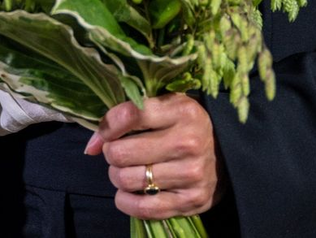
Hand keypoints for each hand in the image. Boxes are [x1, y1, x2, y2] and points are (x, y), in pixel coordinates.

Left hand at [86, 94, 224, 220]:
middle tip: (117, 153)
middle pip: (122, 153)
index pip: (129, 115)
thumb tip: (90, 147)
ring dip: (117, 177)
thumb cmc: (181, 123)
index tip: (107, 132)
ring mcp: (193, 174)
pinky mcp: (194, 201)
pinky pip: (145, 208)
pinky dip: (126, 202)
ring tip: (124, 170)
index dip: (108, 126)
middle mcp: (188, 142)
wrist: (225, 152)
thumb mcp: (160, 106)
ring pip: (128, 180)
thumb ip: (124, 116)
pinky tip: (126, 194)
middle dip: (111, 154)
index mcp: (180, 111)